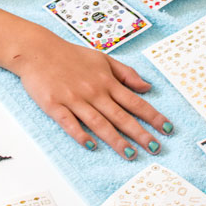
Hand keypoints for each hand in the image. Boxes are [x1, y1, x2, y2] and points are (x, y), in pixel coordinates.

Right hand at [12, 35, 172, 159]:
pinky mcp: (54, 105)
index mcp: (106, 81)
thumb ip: (126, 73)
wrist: (38, 50)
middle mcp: (94, 91)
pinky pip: (69, 123)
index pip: (135, 101)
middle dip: (140, 133)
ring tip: (130, 155)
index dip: (152, 116)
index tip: (166, 129)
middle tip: (155, 148)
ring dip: (116, 140)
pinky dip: (80, 134)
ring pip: (99, 123)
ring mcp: (74, 99)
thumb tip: (147, 86)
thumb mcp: (103, 58)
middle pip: (121, 116)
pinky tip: (91, 145)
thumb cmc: (71, 55)